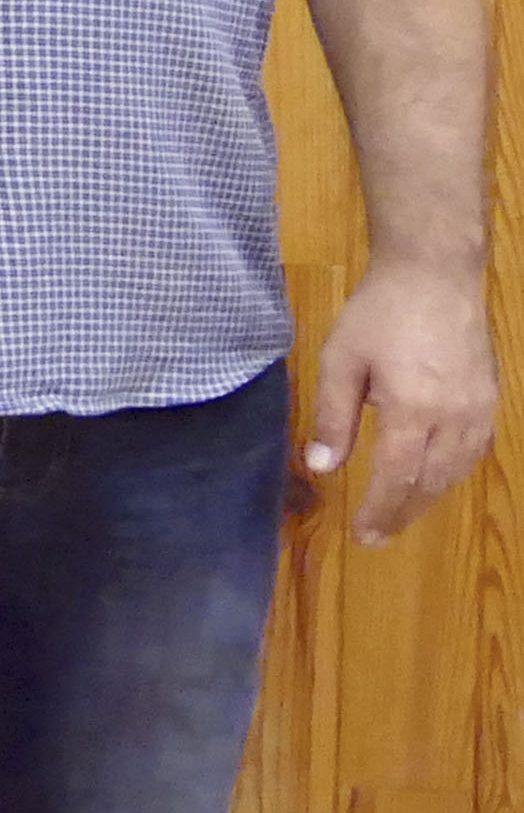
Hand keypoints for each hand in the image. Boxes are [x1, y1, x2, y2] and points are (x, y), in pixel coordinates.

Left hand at [304, 253, 498, 546]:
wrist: (435, 274)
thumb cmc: (380, 313)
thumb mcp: (341, 360)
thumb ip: (334, 416)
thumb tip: (322, 466)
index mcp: (413, 409)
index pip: (396, 476)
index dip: (379, 510)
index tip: (362, 535)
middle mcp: (454, 417)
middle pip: (430, 481)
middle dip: (402, 512)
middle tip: (377, 537)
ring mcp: (479, 408)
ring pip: (457, 470)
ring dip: (428, 497)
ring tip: (400, 515)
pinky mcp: (489, 397)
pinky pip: (474, 450)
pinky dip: (452, 473)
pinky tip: (434, 479)